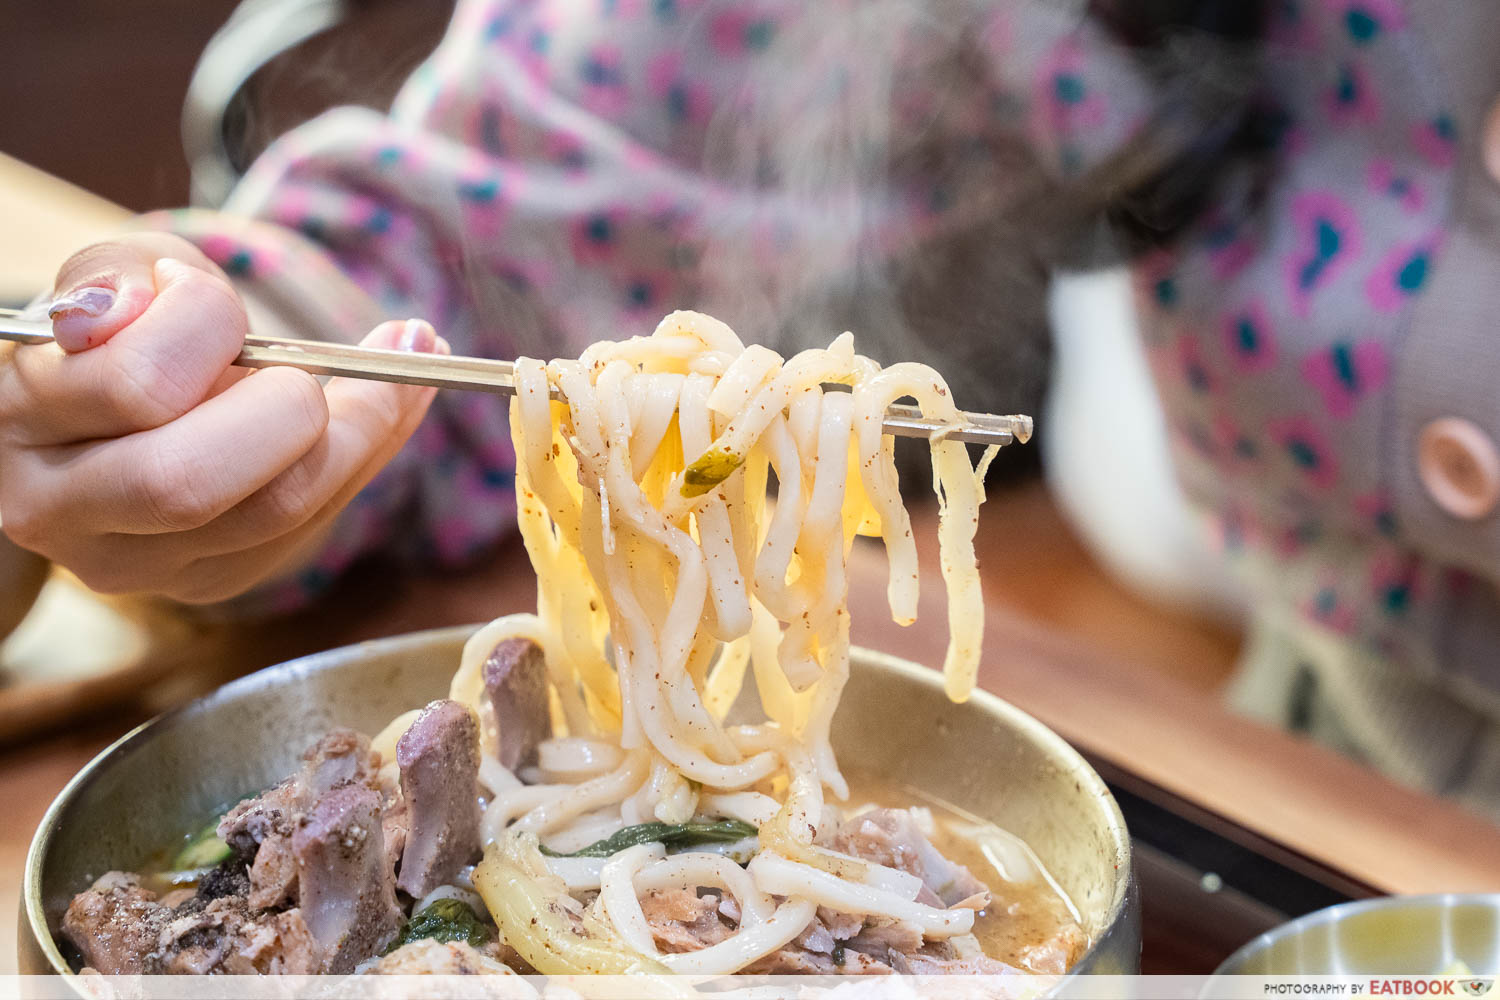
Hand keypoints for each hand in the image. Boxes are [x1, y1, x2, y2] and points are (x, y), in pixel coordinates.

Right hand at [0, 233, 444, 602]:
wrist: (107, 415)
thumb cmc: (111, 332)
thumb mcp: (107, 280)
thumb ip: (117, 276)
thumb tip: (130, 309)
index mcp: (21, 426)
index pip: (137, 386)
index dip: (203, 327)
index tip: (206, 293)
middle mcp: (65, 512)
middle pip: (196, 482)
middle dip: (291, 405)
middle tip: (327, 354)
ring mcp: (140, 565)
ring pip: (277, 510)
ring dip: (366, 424)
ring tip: (406, 350)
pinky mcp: (215, 580)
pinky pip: (315, 523)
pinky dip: (375, 449)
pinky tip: (398, 394)